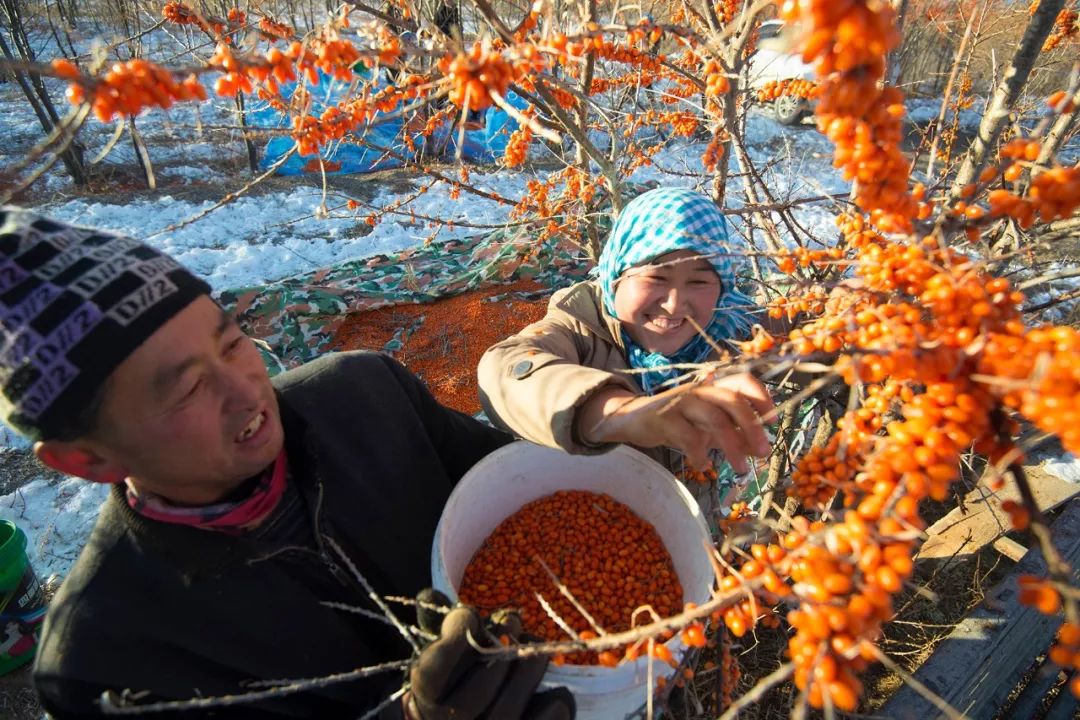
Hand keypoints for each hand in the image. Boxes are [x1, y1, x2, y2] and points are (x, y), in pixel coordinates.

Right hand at [387, 590, 574, 719]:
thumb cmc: (452, 678)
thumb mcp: (439, 652)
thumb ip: (437, 626)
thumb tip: (429, 596)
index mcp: (426, 697)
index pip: (433, 671)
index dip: (454, 639)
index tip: (469, 614)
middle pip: (476, 694)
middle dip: (500, 653)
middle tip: (514, 623)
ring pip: (506, 712)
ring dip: (528, 673)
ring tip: (539, 648)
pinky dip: (553, 708)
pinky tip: (558, 691)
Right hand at [578, 373, 773, 472]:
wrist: (632, 420)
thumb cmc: (676, 422)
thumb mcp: (707, 427)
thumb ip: (732, 434)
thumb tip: (758, 448)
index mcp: (712, 388)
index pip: (742, 380)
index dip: (761, 396)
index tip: (773, 420)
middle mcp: (699, 391)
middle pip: (733, 401)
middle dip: (752, 427)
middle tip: (764, 452)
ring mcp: (681, 403)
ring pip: (714, 419)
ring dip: (732, 446)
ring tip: (740, 469)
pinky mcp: (664, 418)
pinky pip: (688, 437)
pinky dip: (699, 454)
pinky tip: (702, 465)